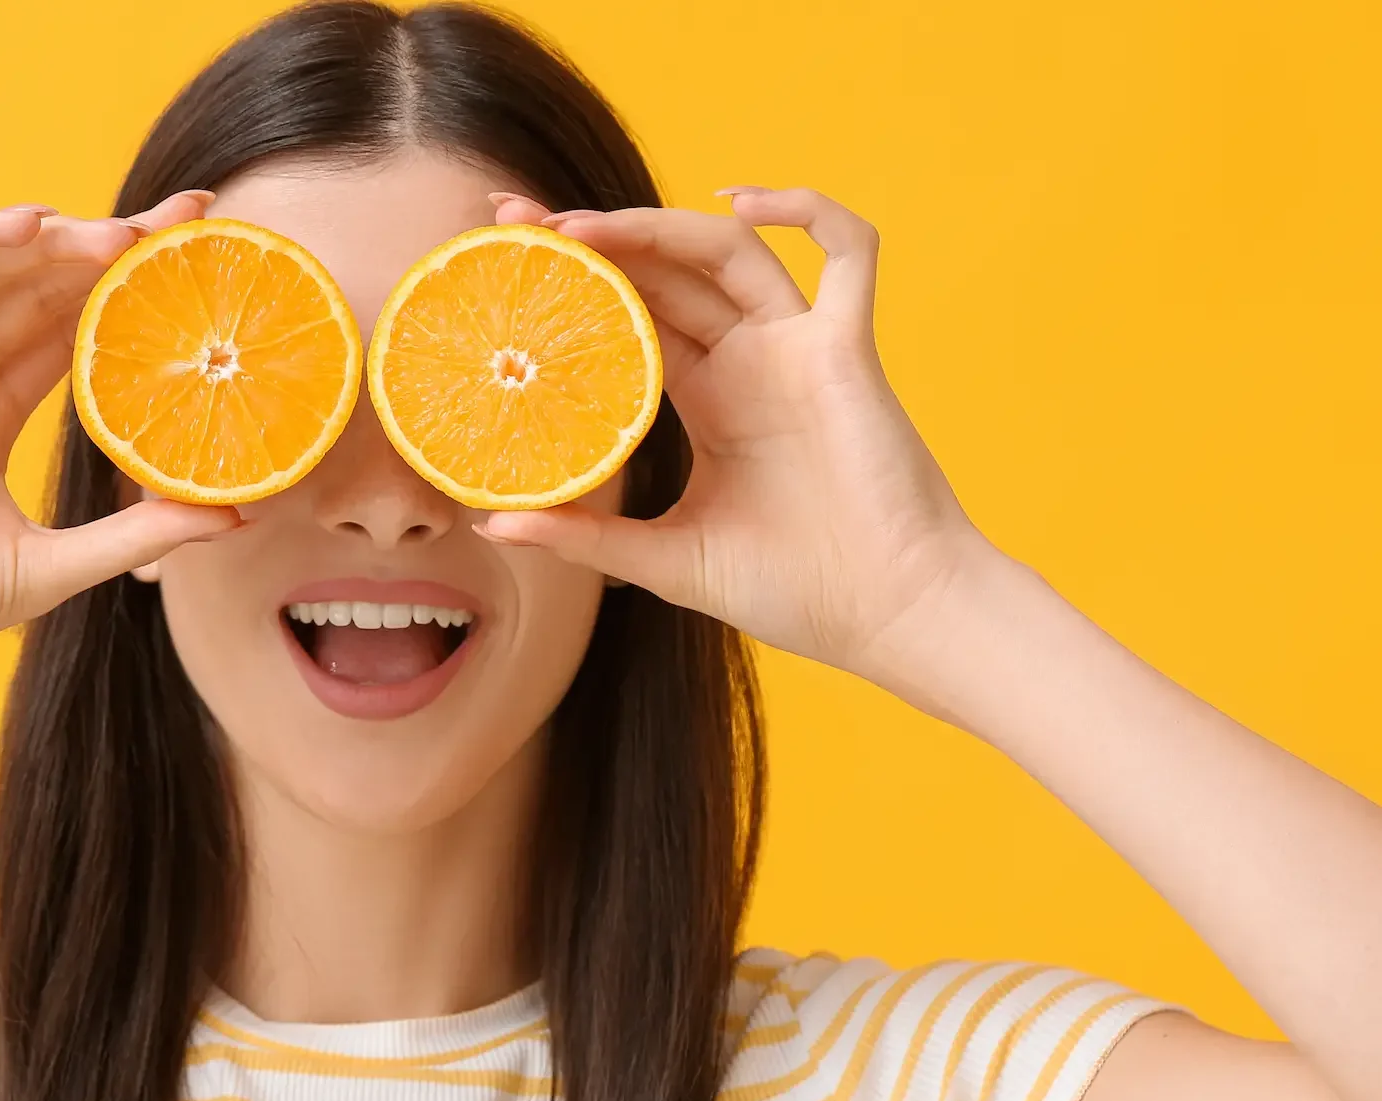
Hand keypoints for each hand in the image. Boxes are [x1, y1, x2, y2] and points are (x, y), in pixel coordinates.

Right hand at [0, 192, 237, 700]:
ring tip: (123, 235)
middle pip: (32, 288)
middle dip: (103, 250)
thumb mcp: (54, 565)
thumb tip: (230, 516)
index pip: (61, 334)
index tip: (187, 267)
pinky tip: (33, 227)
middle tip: (180, 225)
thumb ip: (137, 535)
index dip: (119, 294)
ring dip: (51, 240)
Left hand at [481, 188, 1001, 684]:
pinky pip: (849, 254)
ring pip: (727, 251)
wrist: (889, 615)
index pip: (628, 316)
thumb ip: (584, 536)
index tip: (502, 254)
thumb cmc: (793, 591)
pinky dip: (809, 210)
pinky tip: (742, 203)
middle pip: (663, 272)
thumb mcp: (664, 560)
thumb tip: (492, 525)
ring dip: (655, 226)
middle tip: (509, 219)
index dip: (572, 281)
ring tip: (578, 227)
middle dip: (591, 238)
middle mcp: (748, 361)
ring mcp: (799, 348)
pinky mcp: (847, 349)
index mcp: (707, 399)